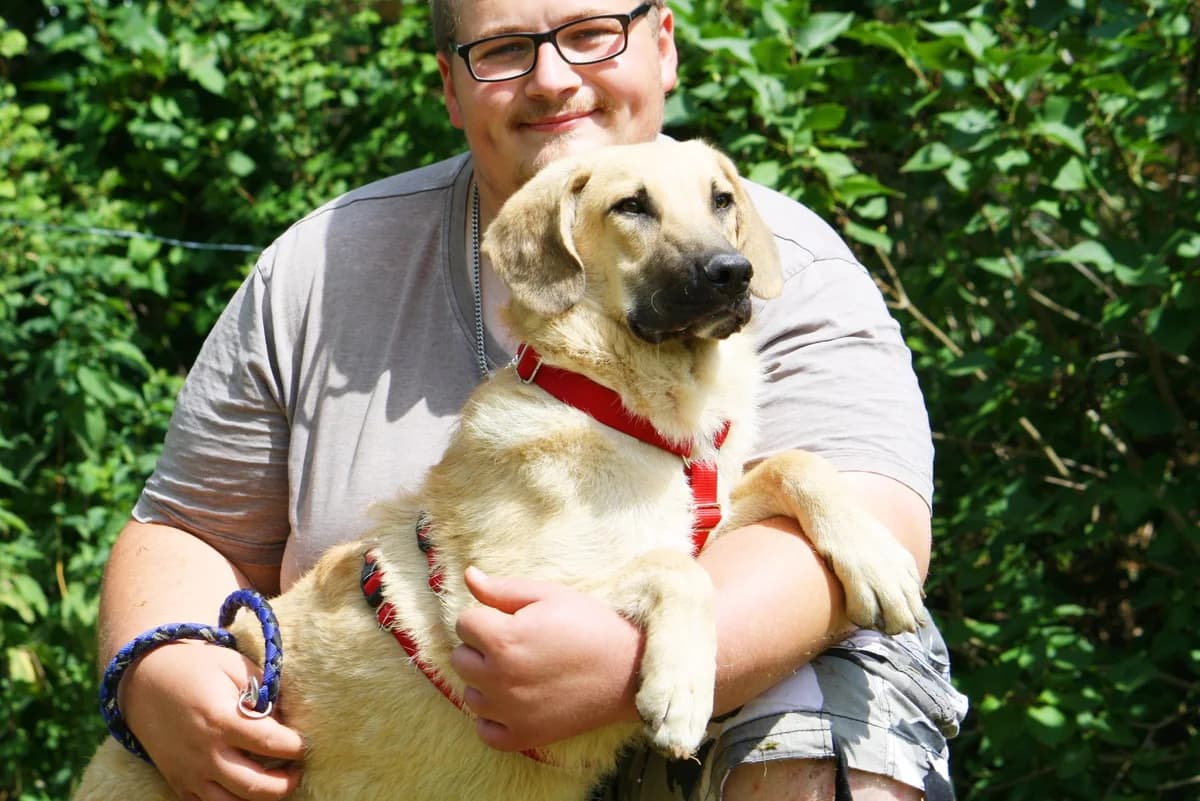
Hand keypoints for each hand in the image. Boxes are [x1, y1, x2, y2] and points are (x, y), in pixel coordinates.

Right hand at [120, 641, 304, 800]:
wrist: (145, 678)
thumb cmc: (196, 667)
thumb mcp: (234, 666)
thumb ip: (264, 690)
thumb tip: (286, 716)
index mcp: (221, 720)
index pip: (270, 742)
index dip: (296, 746)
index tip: (306, 744)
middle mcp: (205, 752)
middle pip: (255, 786)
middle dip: (285, 784)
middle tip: (297, 771)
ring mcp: (189, 772)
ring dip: (260, 798)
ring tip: (276, 782)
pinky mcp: (178, 781)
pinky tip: (246, 786)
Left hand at [450, 567, 642, 751]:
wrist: (629, 671)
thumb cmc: (591, 626)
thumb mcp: (550, 595)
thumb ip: (503, 588)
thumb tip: (469, 575)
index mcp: (503, 639)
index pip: (464, 623)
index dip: (487, 617)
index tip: (512, 621)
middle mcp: (498, 678)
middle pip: (461, 659)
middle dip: (482, 649)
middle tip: (518, 646)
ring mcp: (509, 712)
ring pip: (470, 694)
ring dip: (486, 683)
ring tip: (521, 673)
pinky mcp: (522, 737)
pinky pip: (484, 730)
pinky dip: (494, 718)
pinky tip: (516, 702)